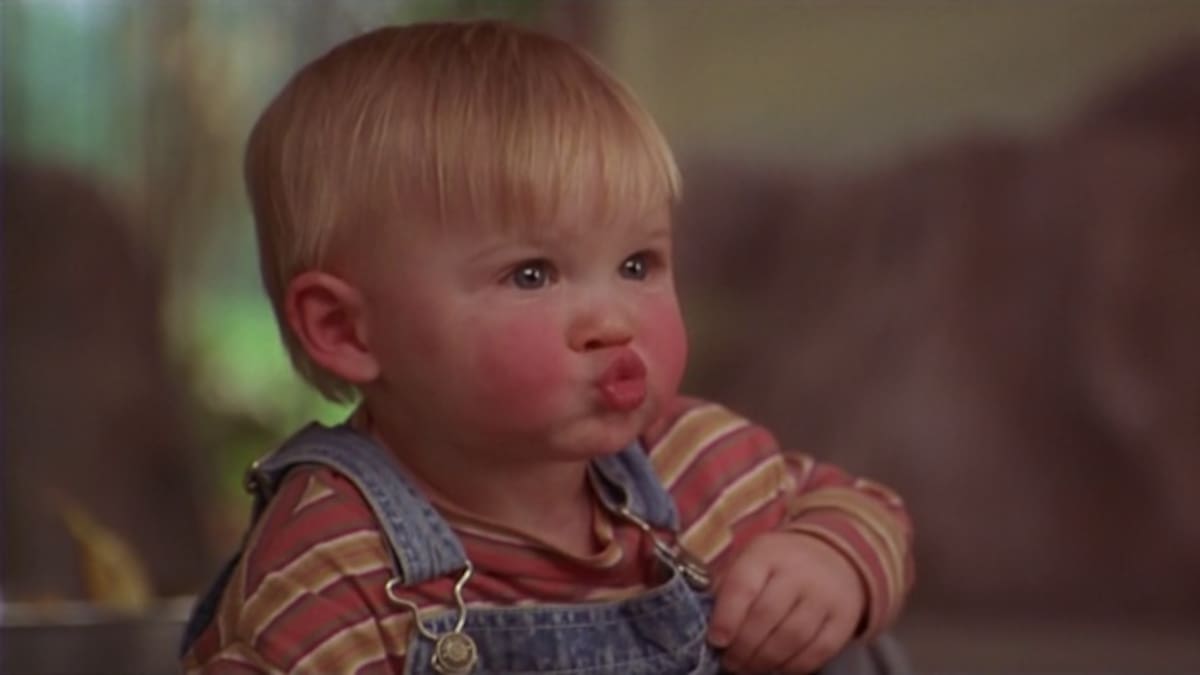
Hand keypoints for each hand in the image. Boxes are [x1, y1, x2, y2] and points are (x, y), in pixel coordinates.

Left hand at [707, 532, 864, 673]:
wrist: (833, 556)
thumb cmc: (779, 564)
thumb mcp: (751, 560)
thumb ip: (729, 587)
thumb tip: (711, 628)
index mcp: (767, 553)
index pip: (743, 586)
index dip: (727, 618)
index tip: (716, 641)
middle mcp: (799, 571)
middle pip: (766, 616)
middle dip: (743, 647)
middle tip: (730, 662)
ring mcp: (825, 595)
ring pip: (792, 637)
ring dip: (765, 661)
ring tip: (748, 668)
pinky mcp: (844, 620)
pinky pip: (818, 652)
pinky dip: (793, 667)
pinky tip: (776, 668)